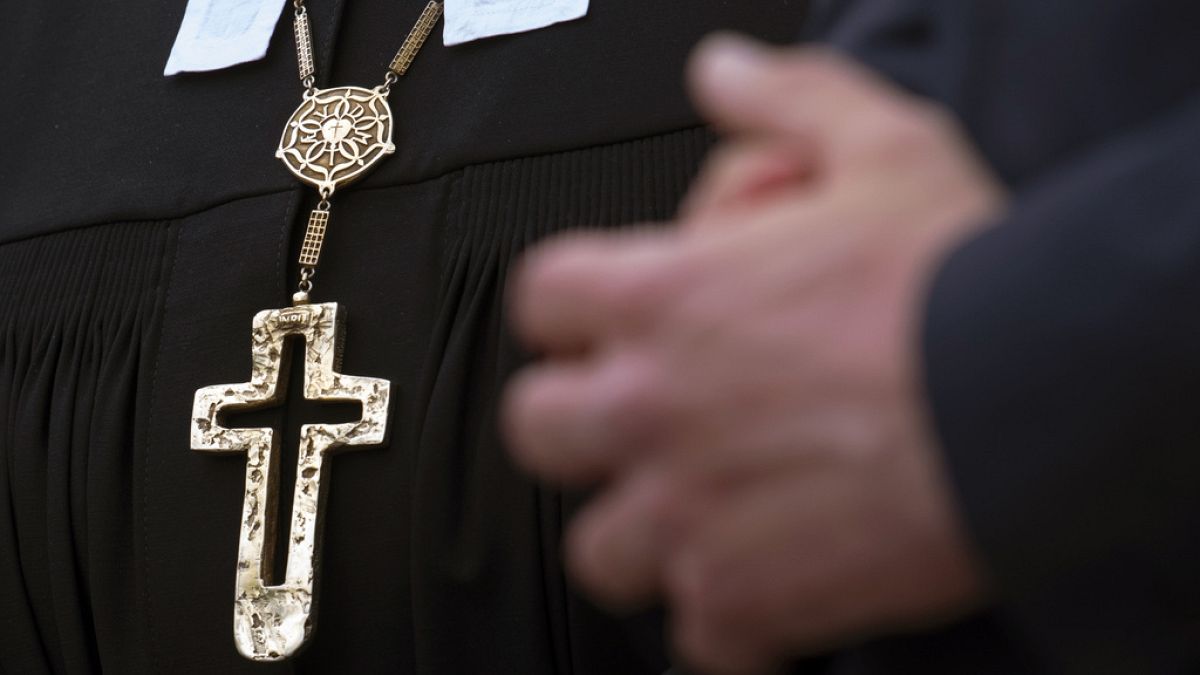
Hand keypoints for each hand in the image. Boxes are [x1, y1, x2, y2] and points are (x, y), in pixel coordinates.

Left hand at [504, 35, 1005, 673]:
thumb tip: (723, 72)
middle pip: (538, 429)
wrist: (1037, 394)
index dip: (571, 309)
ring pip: (598, 548)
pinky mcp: (747, 598)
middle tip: (637, 422)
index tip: (604, 322)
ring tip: (701, 515)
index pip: (545, 299)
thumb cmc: (961, 280)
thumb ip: (786, 101)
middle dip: (576, 426)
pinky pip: (695, 637)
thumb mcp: (879, 146)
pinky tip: (768, 591)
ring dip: (641, 535)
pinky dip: (726, 623)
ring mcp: (690, 510)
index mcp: (664, 298)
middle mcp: (653, 407)